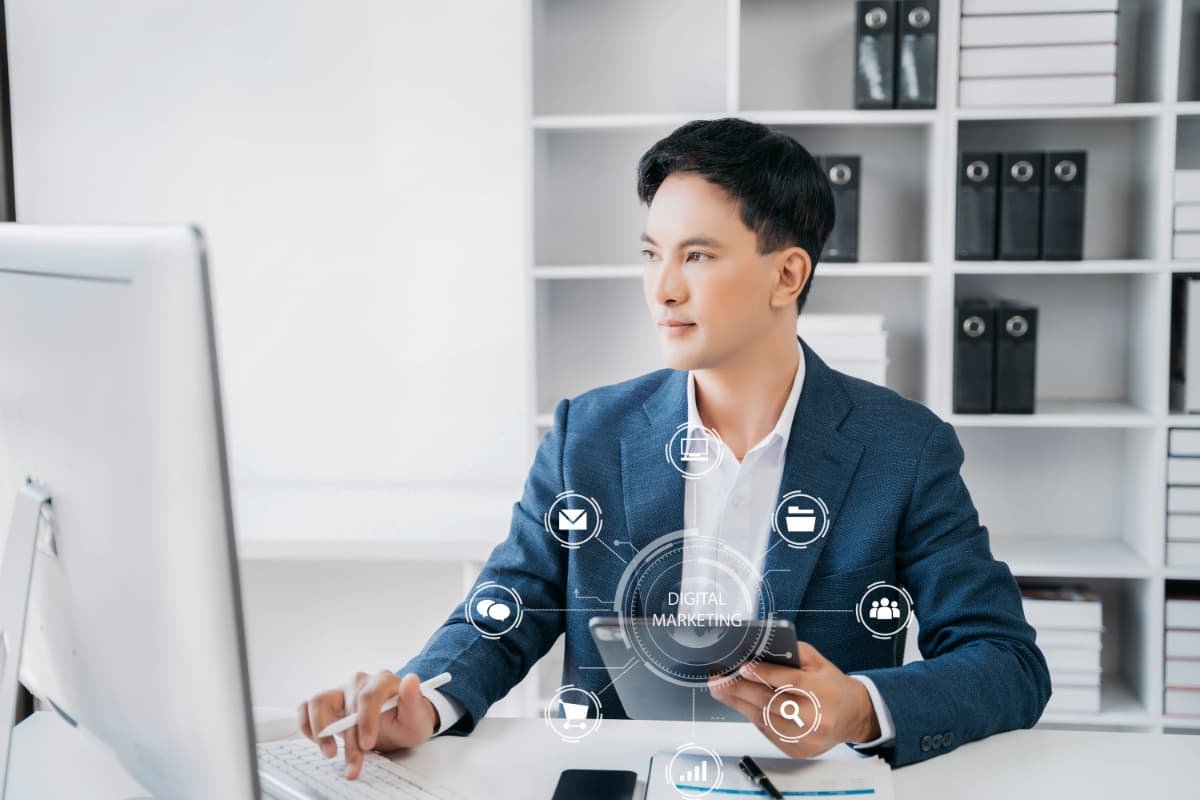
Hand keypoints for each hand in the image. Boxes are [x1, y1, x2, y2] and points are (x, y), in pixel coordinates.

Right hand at [298, 671, 439, 779]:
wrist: (402, 723)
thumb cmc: (410, 719)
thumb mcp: (418, 715)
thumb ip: (413, 699)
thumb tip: (411, 679)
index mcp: (382, 680)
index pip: (368, 696)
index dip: (365, 721)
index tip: (367, 744)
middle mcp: (359, 682)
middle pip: (346, 707)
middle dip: (348, 740)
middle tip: (353, 765)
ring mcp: (341, 691)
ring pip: (319, 701)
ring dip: (321, 730)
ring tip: (330, 753)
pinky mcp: (328, 703)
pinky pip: (307, 707)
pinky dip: (308, 725)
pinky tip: (319, 742)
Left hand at [709, 642, 879, 758]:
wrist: (852, 716)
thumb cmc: (831, 685)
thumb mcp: (819, 662)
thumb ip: (793, 654)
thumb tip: (760, 652)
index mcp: (824, 691)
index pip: (791, 681)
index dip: (765, 674)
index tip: (743, 667)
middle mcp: (817, 718)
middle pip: (771, 703)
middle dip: (740, 690)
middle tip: (719, 680)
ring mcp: (807, 738)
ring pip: (765, 719)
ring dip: (739, 704)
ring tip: (721, 691)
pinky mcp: (798, 750)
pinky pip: (768, 732)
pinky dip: (753, 717)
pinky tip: (742, 705)